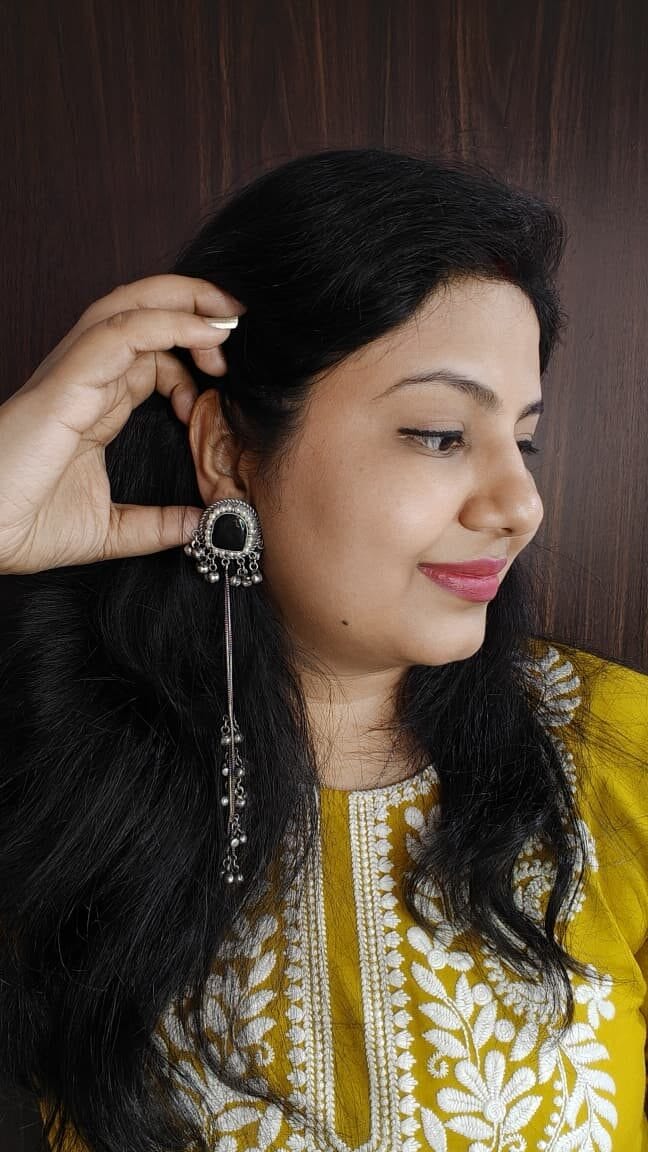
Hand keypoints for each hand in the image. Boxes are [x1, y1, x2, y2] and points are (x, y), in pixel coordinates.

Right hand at [0, 274, 245, 573]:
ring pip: (132, 306)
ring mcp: (74, 374)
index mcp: (94, 403)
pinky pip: (122, 332)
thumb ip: (154, 525)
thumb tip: (197, 525)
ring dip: (187, 302)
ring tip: (230, 317)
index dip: (191, 354)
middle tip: (241, 322)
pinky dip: (168, 323)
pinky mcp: (67, 381)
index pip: (150, 353)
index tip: (224, 384)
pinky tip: (206, 333)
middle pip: (142, 311)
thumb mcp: (108, 530)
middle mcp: (85, 378)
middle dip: (196, 304)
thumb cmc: (23, 525)